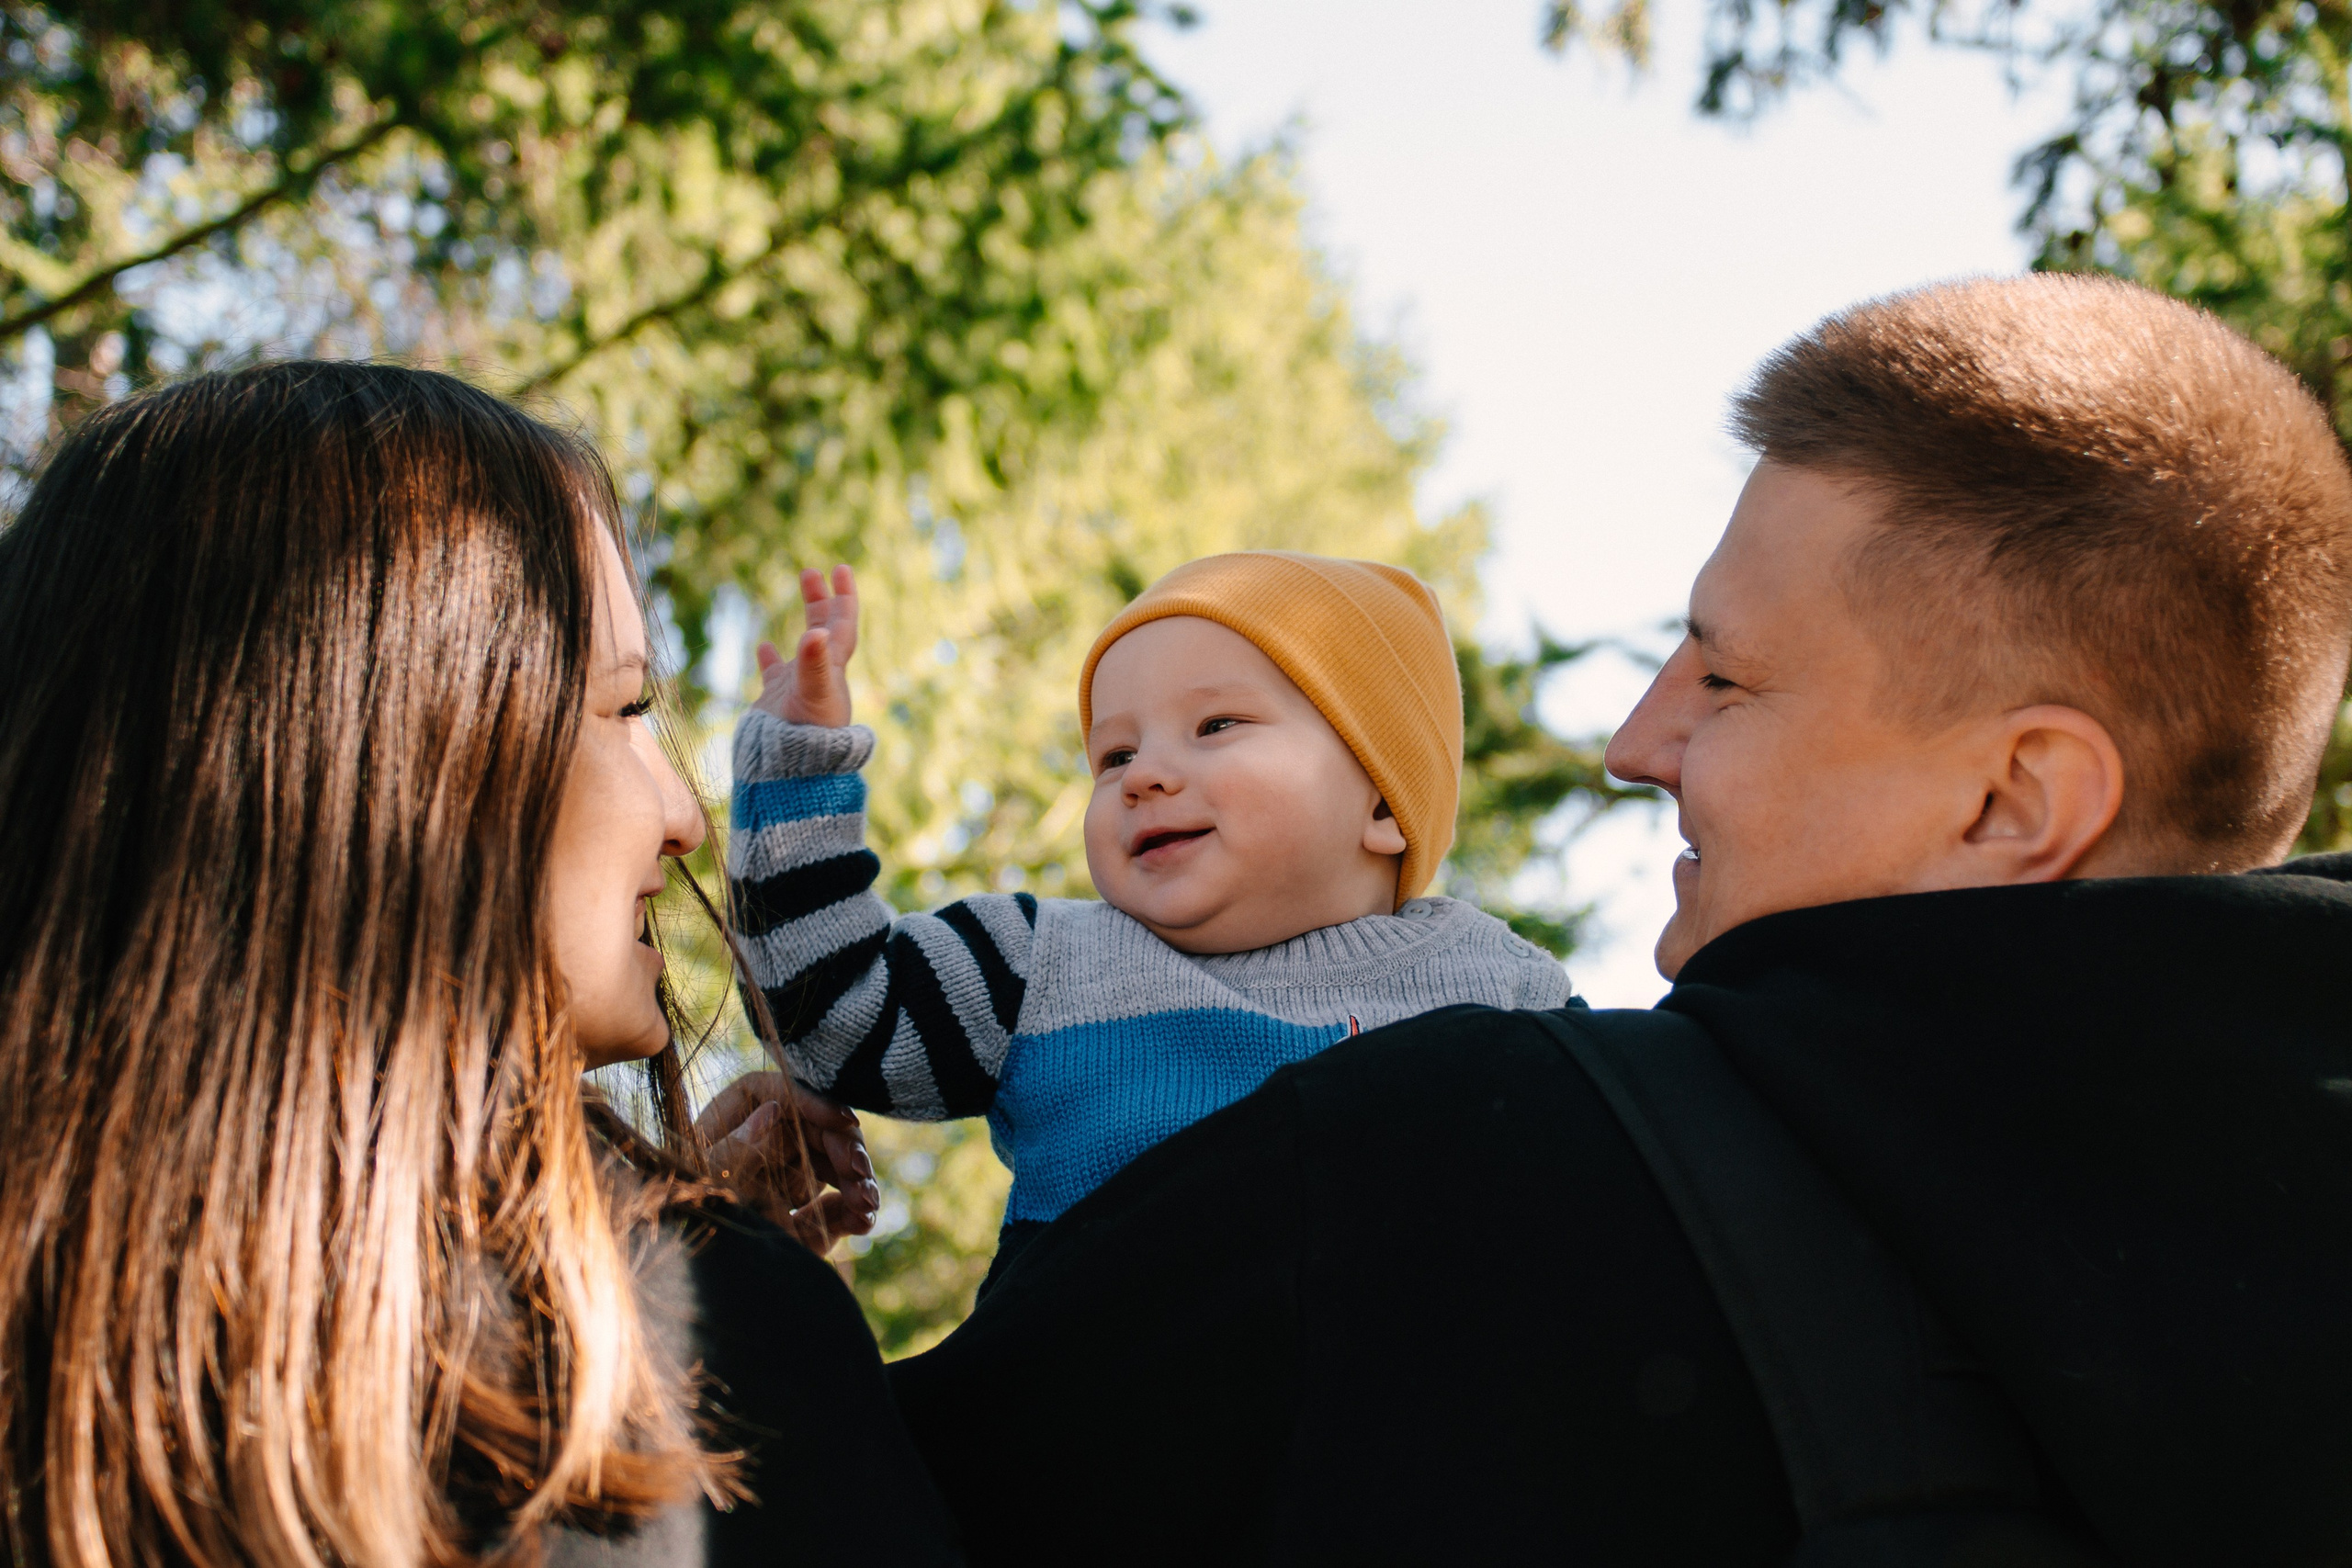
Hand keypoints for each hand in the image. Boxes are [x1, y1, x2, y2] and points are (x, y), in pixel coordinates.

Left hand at [697, 1071, 880, 1253]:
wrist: (688, 1280)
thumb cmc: (680, 1222)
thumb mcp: (701, 1185)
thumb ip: (733, 1148)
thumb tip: (773, 1110)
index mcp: (732, 1122)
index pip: (777, 1091)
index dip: (813, 1100)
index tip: (841, 1120)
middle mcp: (765, 1143)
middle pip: (817, 1128)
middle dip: (845, 1147)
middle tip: (859, 1172)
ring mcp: (787, 1178)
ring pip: (835, 1166)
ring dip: (858, 1181)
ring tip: (866, 1202)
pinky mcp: (803, 1216)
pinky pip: (836, 1207)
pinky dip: (854, 1212)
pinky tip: (863, 1221)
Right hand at [755, 565, 857, 727]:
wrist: (790, 773)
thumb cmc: (808, 736)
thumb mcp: (813, 695)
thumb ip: (813, 665)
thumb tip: (815, 633)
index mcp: (833, 669)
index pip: (843, 625)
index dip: (844, 597)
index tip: (841, 568)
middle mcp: (820, 675)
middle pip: (825, 628)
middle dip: (822, 599)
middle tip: (811, 571)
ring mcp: (798, 688)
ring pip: (804, 647)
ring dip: (806, 620)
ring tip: (803, 593)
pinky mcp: (778, 702)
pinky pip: (776, 673)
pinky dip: (771, 658)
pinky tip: (764, 647)